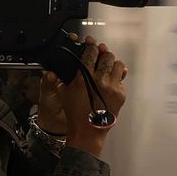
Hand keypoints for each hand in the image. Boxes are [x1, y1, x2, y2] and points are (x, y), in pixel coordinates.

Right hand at [38, 34, 127, 157]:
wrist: (87, 130)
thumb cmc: (74, 112)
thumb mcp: (62, 91)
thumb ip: (61, 77)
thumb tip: (55, 68)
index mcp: (84, 76)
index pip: (91, 53)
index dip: (91, 47)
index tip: (91, 45)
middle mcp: (99, 79)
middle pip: (106, 55)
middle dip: (103, 53)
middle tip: (100, 53)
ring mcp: (112, 87)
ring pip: (117, 64)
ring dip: (112, 63)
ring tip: (108, 66)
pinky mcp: (120, 94)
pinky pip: (121, 79)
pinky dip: (116, 77)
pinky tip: (110, 80)